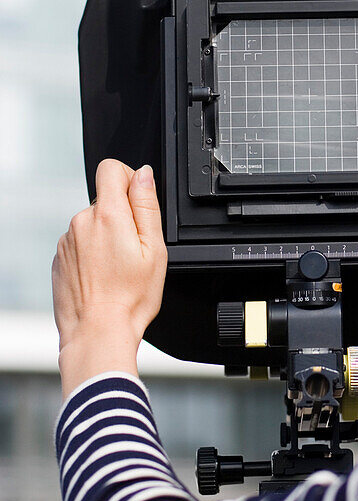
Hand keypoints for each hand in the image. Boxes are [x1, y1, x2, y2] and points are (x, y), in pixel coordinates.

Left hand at [52, 159, 167, 395]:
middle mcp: (81, 222)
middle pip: (104, 200)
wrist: (97, 332)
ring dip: (107, 237)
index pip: (111, 168)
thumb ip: (147, 205)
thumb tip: (142, 174)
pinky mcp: (59, 258)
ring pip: (93, 224)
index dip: (130, 179)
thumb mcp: (154, 249)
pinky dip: (93, 254)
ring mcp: (67, 241)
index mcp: (108, 216)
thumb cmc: (129, 298)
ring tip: (119, 269)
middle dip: (122, 217)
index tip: (139, 204)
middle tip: (135, 251)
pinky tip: (104, 278)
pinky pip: (81, 244)